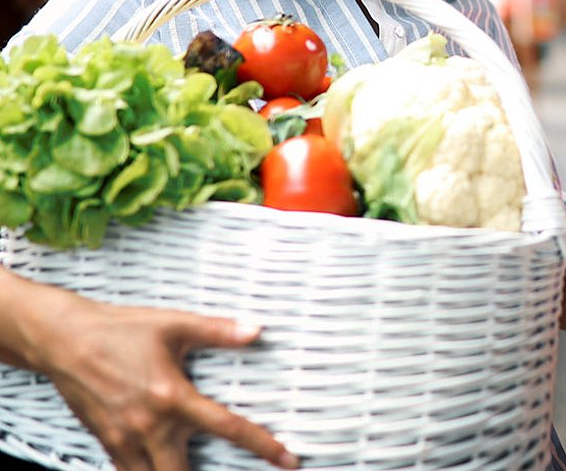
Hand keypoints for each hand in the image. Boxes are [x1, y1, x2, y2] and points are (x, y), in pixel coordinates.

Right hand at [25, 285, 298, 470]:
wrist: (63, 340)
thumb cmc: (119, 330)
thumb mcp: (174, 324)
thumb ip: (218, 331)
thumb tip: (257, 330)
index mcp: (173, 397)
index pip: (229, 428)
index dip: (263, 446)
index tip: (288, 459)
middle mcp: (150, 426)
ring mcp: (125, 439)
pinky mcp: (108, 442)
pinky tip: (160, 468)